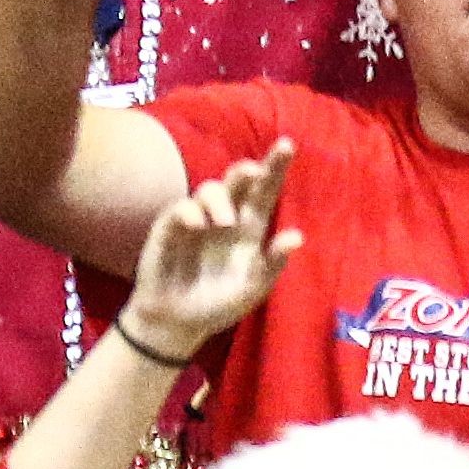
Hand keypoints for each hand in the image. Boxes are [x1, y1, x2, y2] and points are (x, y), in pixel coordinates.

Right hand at [118, 146, 296, 361]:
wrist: (178, 323)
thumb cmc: (219, 303)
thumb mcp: (253, 289)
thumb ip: (273, 263)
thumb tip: (297, 237)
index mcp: (250, 229)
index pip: (265, 193)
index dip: (275, 169)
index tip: (287, 145)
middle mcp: (225, 216)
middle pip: (237, 182)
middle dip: (245, 171)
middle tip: (253, 172)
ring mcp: (197, 219)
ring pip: (210, 189)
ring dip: (220, 199)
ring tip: (225, 223)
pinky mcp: (170, 227)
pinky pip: (181, 208)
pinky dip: (191, 212)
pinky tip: (197, 225)